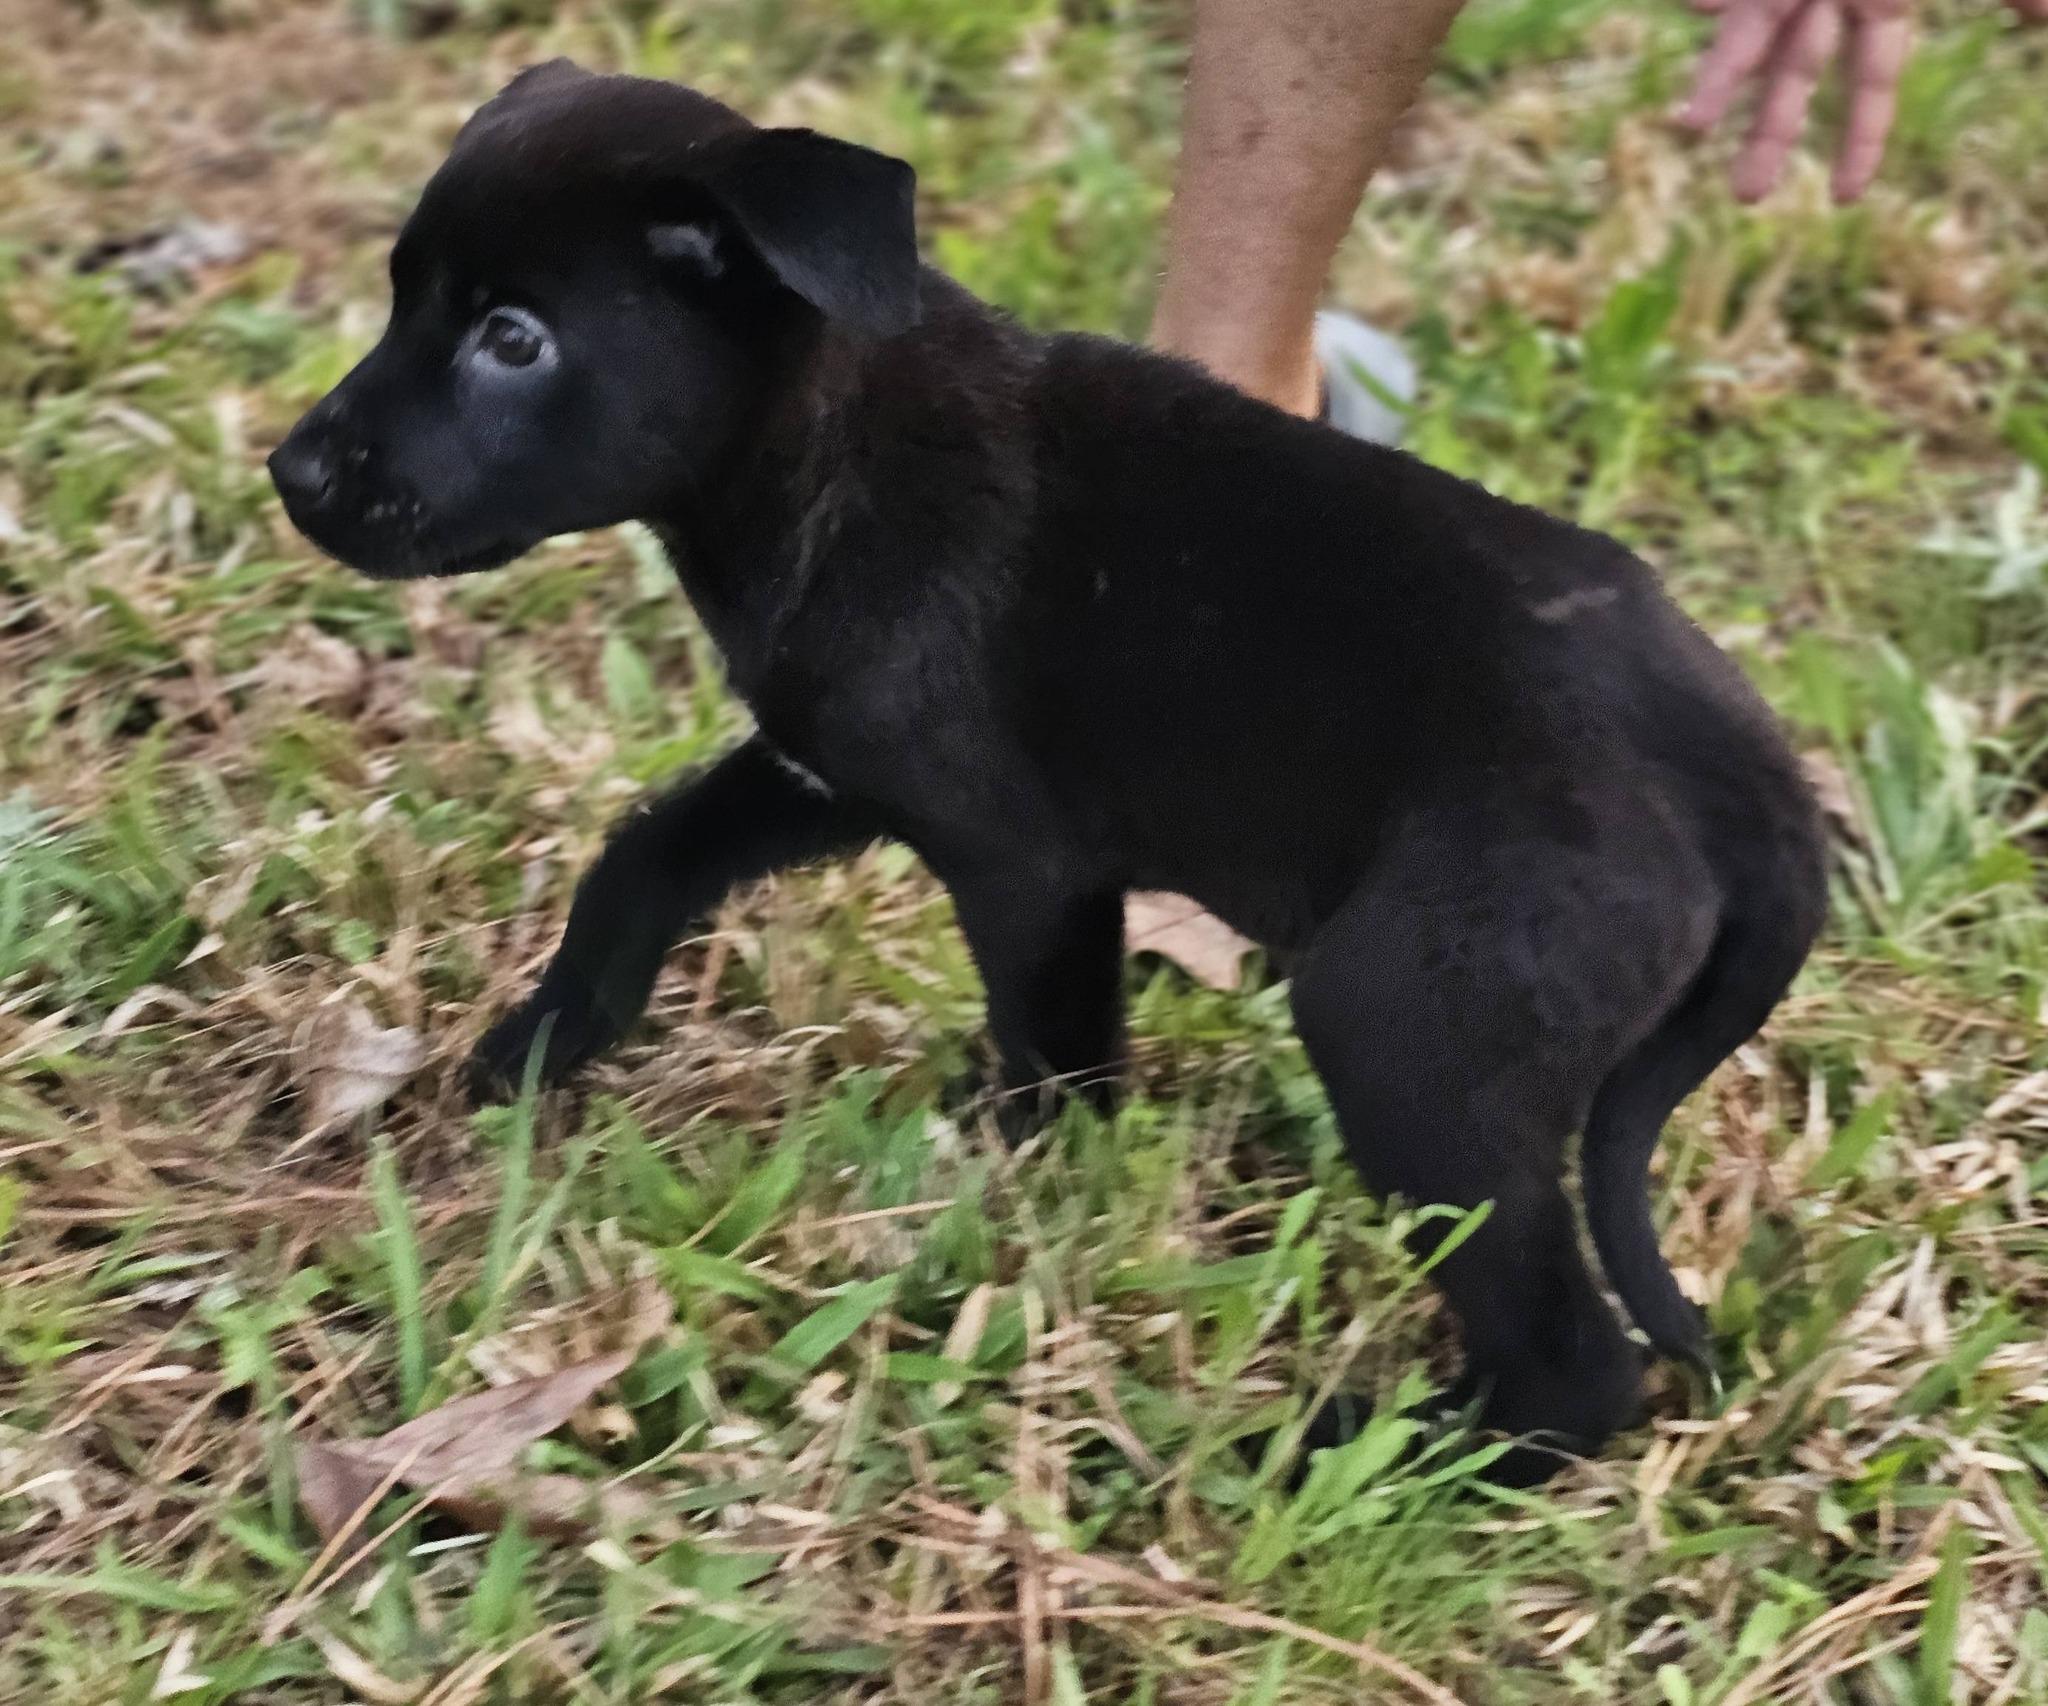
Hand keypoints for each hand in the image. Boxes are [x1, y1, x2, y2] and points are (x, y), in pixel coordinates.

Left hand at [1679, 0, 2044, 203]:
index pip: (1872, 83)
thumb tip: (2047, 22)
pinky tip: (1694, 5)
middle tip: (1748, 199)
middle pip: (1796, 73)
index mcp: (1880, 2)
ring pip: (1746, 29)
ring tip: (1690, 127)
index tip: (1844, 200)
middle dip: (1771, 134)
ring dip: (1719, 77)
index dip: (1860, 139)